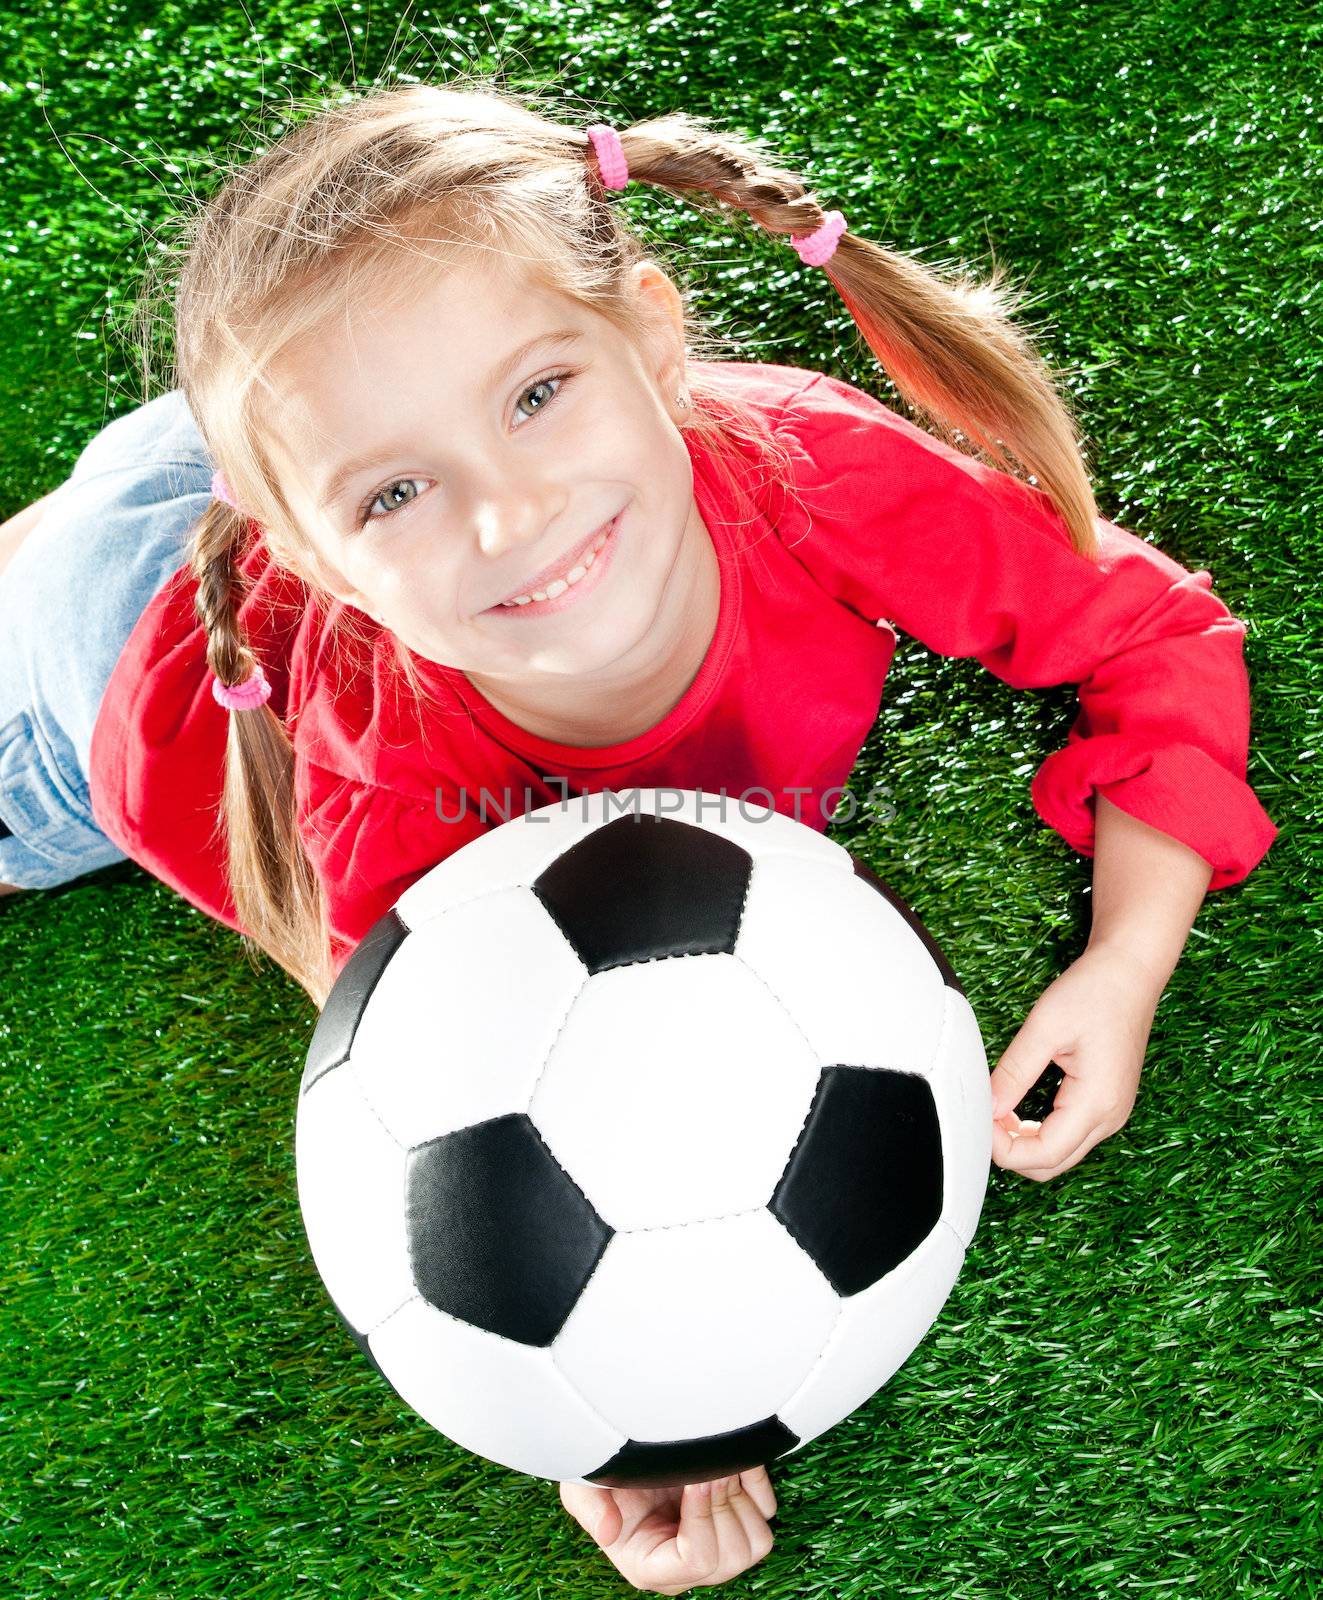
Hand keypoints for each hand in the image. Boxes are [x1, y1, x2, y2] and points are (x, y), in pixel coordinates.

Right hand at [560, 1466, 776, 1593]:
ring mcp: (716, 1547)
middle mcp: (687, 1566)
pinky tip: (732, 1464)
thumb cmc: (605, 1471)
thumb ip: (590, 1508)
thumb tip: (609, 1533)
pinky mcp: (738, 1522)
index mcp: (650, 1566)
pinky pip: (767, 1515)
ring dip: (740, 1497)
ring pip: (756, 1543)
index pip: (696, 1561)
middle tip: (708, 1466)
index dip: (701, 1518)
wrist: (629, 1448)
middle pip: (731, 1557)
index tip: (692, 1478)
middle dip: (722, 1503)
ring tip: (716, 1466)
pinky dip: (756, 1486)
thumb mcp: (584, 1485)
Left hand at [988, 942, 1165, 1182]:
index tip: (980, 1120)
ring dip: (1024, 1142)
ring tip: (997, 1109)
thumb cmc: (1095, 991)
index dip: (1004, 1149)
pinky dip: (1039, 1132)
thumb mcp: (1045, 1027)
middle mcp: (1110, 1117)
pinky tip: (1017, 1109)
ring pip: (1061, 1154)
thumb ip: (1014, 1071)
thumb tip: (988, 1106)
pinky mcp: (1107, 1104)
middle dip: (1012, 1151)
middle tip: (984, 1116)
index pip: (1044, 1155)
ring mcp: (1112, 1113)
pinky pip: (1070, 1136)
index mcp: (1097, 1102)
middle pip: (1053, 1165)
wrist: (1131, 972)